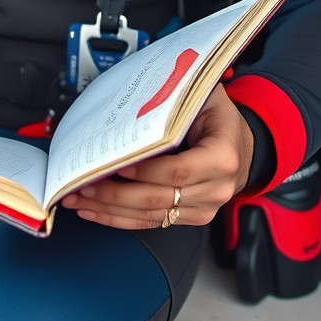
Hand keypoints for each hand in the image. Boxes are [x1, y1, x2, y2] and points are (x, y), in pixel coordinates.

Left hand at [60, 84, 253, 229]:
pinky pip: (152, 222)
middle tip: (82, 184)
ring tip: (78, 199)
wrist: (242, 147)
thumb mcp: (206, 98)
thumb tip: (137, 100)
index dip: (143, 171)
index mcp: (222, 157)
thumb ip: (177, 101)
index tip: (114, 165)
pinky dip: (120, 219)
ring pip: (150, 215)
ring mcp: (203, 207)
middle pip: (158, 197)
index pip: (177, 170)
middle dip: (114, 194)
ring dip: (110, 209)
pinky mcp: (190, 218)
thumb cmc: (219, 118)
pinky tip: (96, 212)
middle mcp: (216, 188)